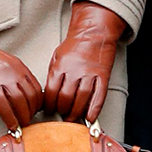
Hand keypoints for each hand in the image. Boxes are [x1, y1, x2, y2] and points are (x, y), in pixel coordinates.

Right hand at [0, 33, 42, 131]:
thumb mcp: (6, 62)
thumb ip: (16, 75)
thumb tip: (22, 93)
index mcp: (20, 67)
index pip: (37, 89)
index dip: (38, 104)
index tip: (35, 111)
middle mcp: (15, 73)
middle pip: (31, 98)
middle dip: (32, 113)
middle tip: (28, 121)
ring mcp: (3, 79)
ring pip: (20, 103)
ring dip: (22, 118)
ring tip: (21, 125)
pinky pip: (4, 106)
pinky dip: (9, 119)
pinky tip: (11, 125)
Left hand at [43, 1, 126, 122]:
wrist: (93, 32)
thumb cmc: (74, 45)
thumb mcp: (56, 56)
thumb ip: (53, 75)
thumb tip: (49, 94)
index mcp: (61, 65)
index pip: (52, 91)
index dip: (49, 104)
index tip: (49, 110)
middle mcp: (75, 70)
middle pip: (66, 97)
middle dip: (62, 110)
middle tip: (61, 115)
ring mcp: (90, 74)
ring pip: (82, 99)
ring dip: (76, 113)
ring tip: (72, 118)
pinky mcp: (103, 76)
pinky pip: (99, 97)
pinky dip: (94, 110)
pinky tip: (90, 118)